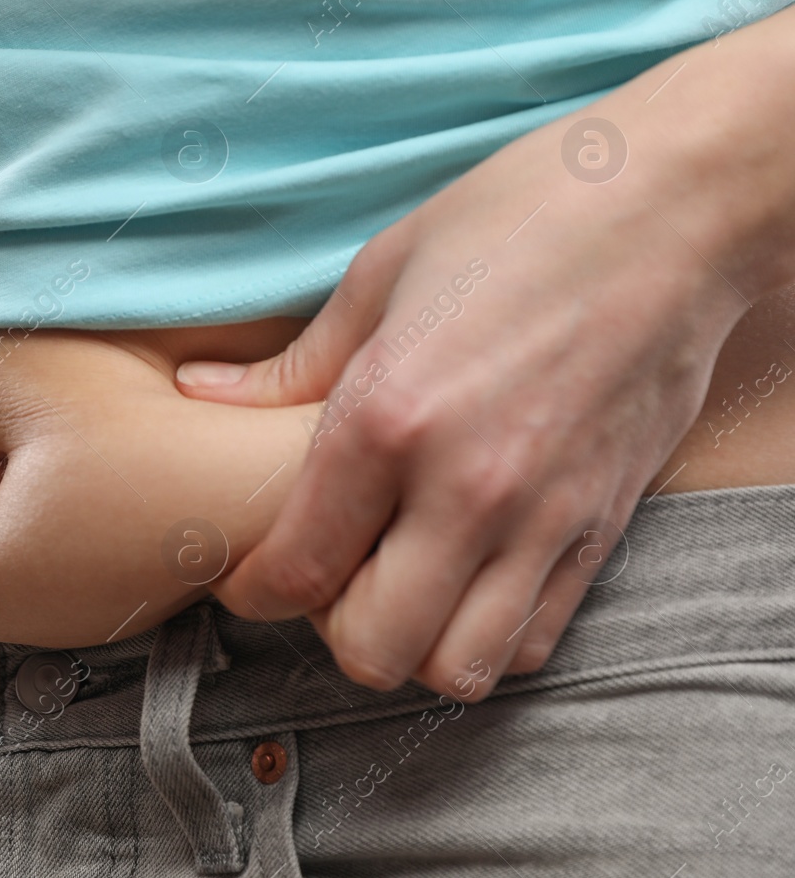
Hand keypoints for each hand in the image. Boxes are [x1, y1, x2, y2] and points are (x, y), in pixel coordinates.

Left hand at [183, 20, 794, 698]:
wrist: (674, 209)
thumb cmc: (519, 220)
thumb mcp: (381, 274)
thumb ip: (292, 364)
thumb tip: (202, 392)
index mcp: (387, 417)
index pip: (297, 569)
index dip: (253, 590)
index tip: (249, 572)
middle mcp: (465, 488)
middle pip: (372, 648)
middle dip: (327, 627)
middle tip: (322, 576)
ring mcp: (544, 517)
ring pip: (457, 668)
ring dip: (411, 644)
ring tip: (394, 584)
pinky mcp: (605, 526)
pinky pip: (535, 640)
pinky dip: (485, 635)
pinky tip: (463, 578)